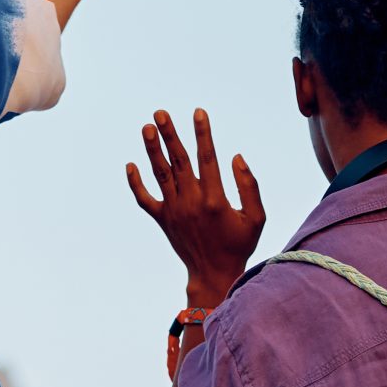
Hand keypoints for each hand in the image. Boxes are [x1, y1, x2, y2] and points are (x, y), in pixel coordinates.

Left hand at [127, 109, 265, 305]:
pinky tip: (130, 164)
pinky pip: (144, 198)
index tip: (198, 112)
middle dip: (170, 134)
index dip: (203, 133)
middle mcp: (191, 202)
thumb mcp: (256, 218)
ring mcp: (173, 210)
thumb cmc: (239, 244)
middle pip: (178, 161)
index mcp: (215, 200)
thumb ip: (249, 186)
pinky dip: (135, 183)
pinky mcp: (162, 219)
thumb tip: (236, 157)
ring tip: (147, 127)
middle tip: (160, 112)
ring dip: (152, 150)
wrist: (214, 273)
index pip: (207, 158)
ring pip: (160, 174)